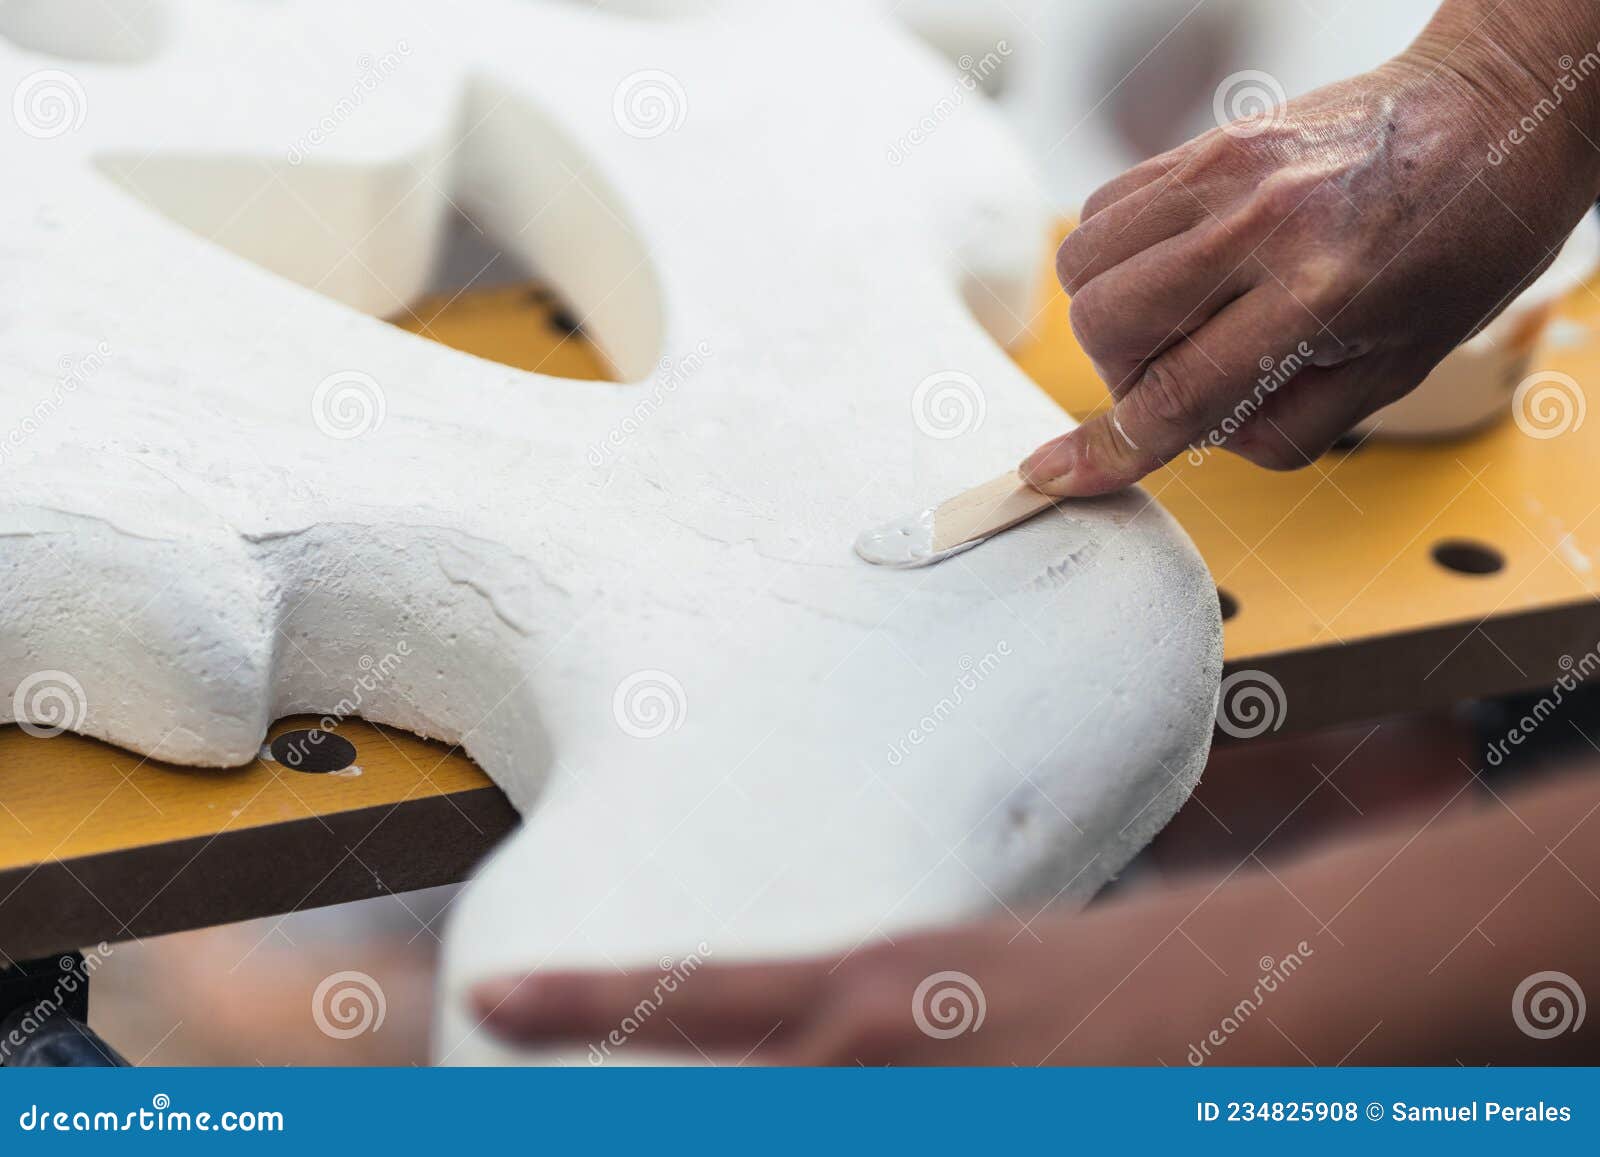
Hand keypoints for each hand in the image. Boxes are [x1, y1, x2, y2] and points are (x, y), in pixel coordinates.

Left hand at [471, 881, 1310, 1065]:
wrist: (1289, 979)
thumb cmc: (1132, 977)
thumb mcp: (980, 984)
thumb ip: (874, 1031)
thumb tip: (804, 1051)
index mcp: (883, 980)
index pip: (701, 987)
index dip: (586, 1001)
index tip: (494, 998)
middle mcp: (893, 1038)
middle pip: (743, 1095)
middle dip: (656, 1106)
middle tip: (571, 1092)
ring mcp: (957, 1094)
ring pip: (802, 1110)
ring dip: (806, 1098)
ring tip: (937, 1057)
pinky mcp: (1019, 1117)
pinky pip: (907, 1147)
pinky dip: (922, 1113)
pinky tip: (998, 1083)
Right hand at [1021, 44, 1599, 495]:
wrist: (1491, 117)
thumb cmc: (1460, 246)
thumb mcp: (1396, 369)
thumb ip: (1286, 425)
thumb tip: (1190, 438)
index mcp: (1319, 292)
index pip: (1175, 392)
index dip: (1107, 450)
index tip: (1053, 476)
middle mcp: (1260, 222)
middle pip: (1107, 322)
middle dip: (1120, 374)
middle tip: (1176, 374)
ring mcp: (1225, 169)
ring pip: (1085, 260)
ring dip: (1108, 312)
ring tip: (1176, 319)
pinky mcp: (1206, 140)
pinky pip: (1104, 207)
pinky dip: (1115, 255)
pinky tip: (1176, 269)